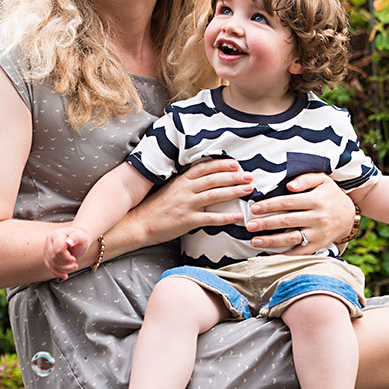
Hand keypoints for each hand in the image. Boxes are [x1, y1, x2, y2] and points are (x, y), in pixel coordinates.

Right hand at [43, 227, 90, 279]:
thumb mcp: (82, 237)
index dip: (66, 257)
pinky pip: (49, 267)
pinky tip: (64, 275)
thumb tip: (69, 242)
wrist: (78, 240)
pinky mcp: (47, 256)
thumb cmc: (80, 238)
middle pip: (54, 257)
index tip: (74, 259)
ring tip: (73, 267)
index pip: (58, 250)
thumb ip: (76, 238)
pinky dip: (57, 273)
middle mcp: (49, 240)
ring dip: (63, 269)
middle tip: (75, 264)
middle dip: (65, 264)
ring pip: (51, 263)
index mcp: (57, 234)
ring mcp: (47, 248)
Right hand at [132, 158, 252, 244]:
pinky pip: (211, 218)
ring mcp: (186, 205)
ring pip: (214, 195)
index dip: (221, 165)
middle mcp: (185, 190)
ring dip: (233, 191)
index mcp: (181, 180)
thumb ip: (186, 183)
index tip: (235, 164)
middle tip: (249, 176)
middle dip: (233, 176)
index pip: (204, 168)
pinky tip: (238, 216)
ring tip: (248, 190)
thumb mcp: (170, 189)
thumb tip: (205, 179)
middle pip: (213, 179)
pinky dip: (226, 217)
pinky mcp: (187, 221)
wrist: (139, 224)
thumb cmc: (156, 207)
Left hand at [245, 172, 354, 253]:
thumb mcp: (322, 180)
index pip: (288, 203)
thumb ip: (306, 179)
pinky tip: (269, 254)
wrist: (349, 215)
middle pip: (287, 221)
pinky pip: (300, 252)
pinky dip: (284, 254)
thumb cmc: (330, 195)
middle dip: (266, 224)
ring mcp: (318, 233)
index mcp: (316, 200)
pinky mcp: (319, 245)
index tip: (253, 208)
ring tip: (254, 241)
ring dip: (272, 241)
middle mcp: (318, 217)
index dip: (269, 206)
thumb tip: (289, 185)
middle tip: (249, 225)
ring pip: (292, 238)